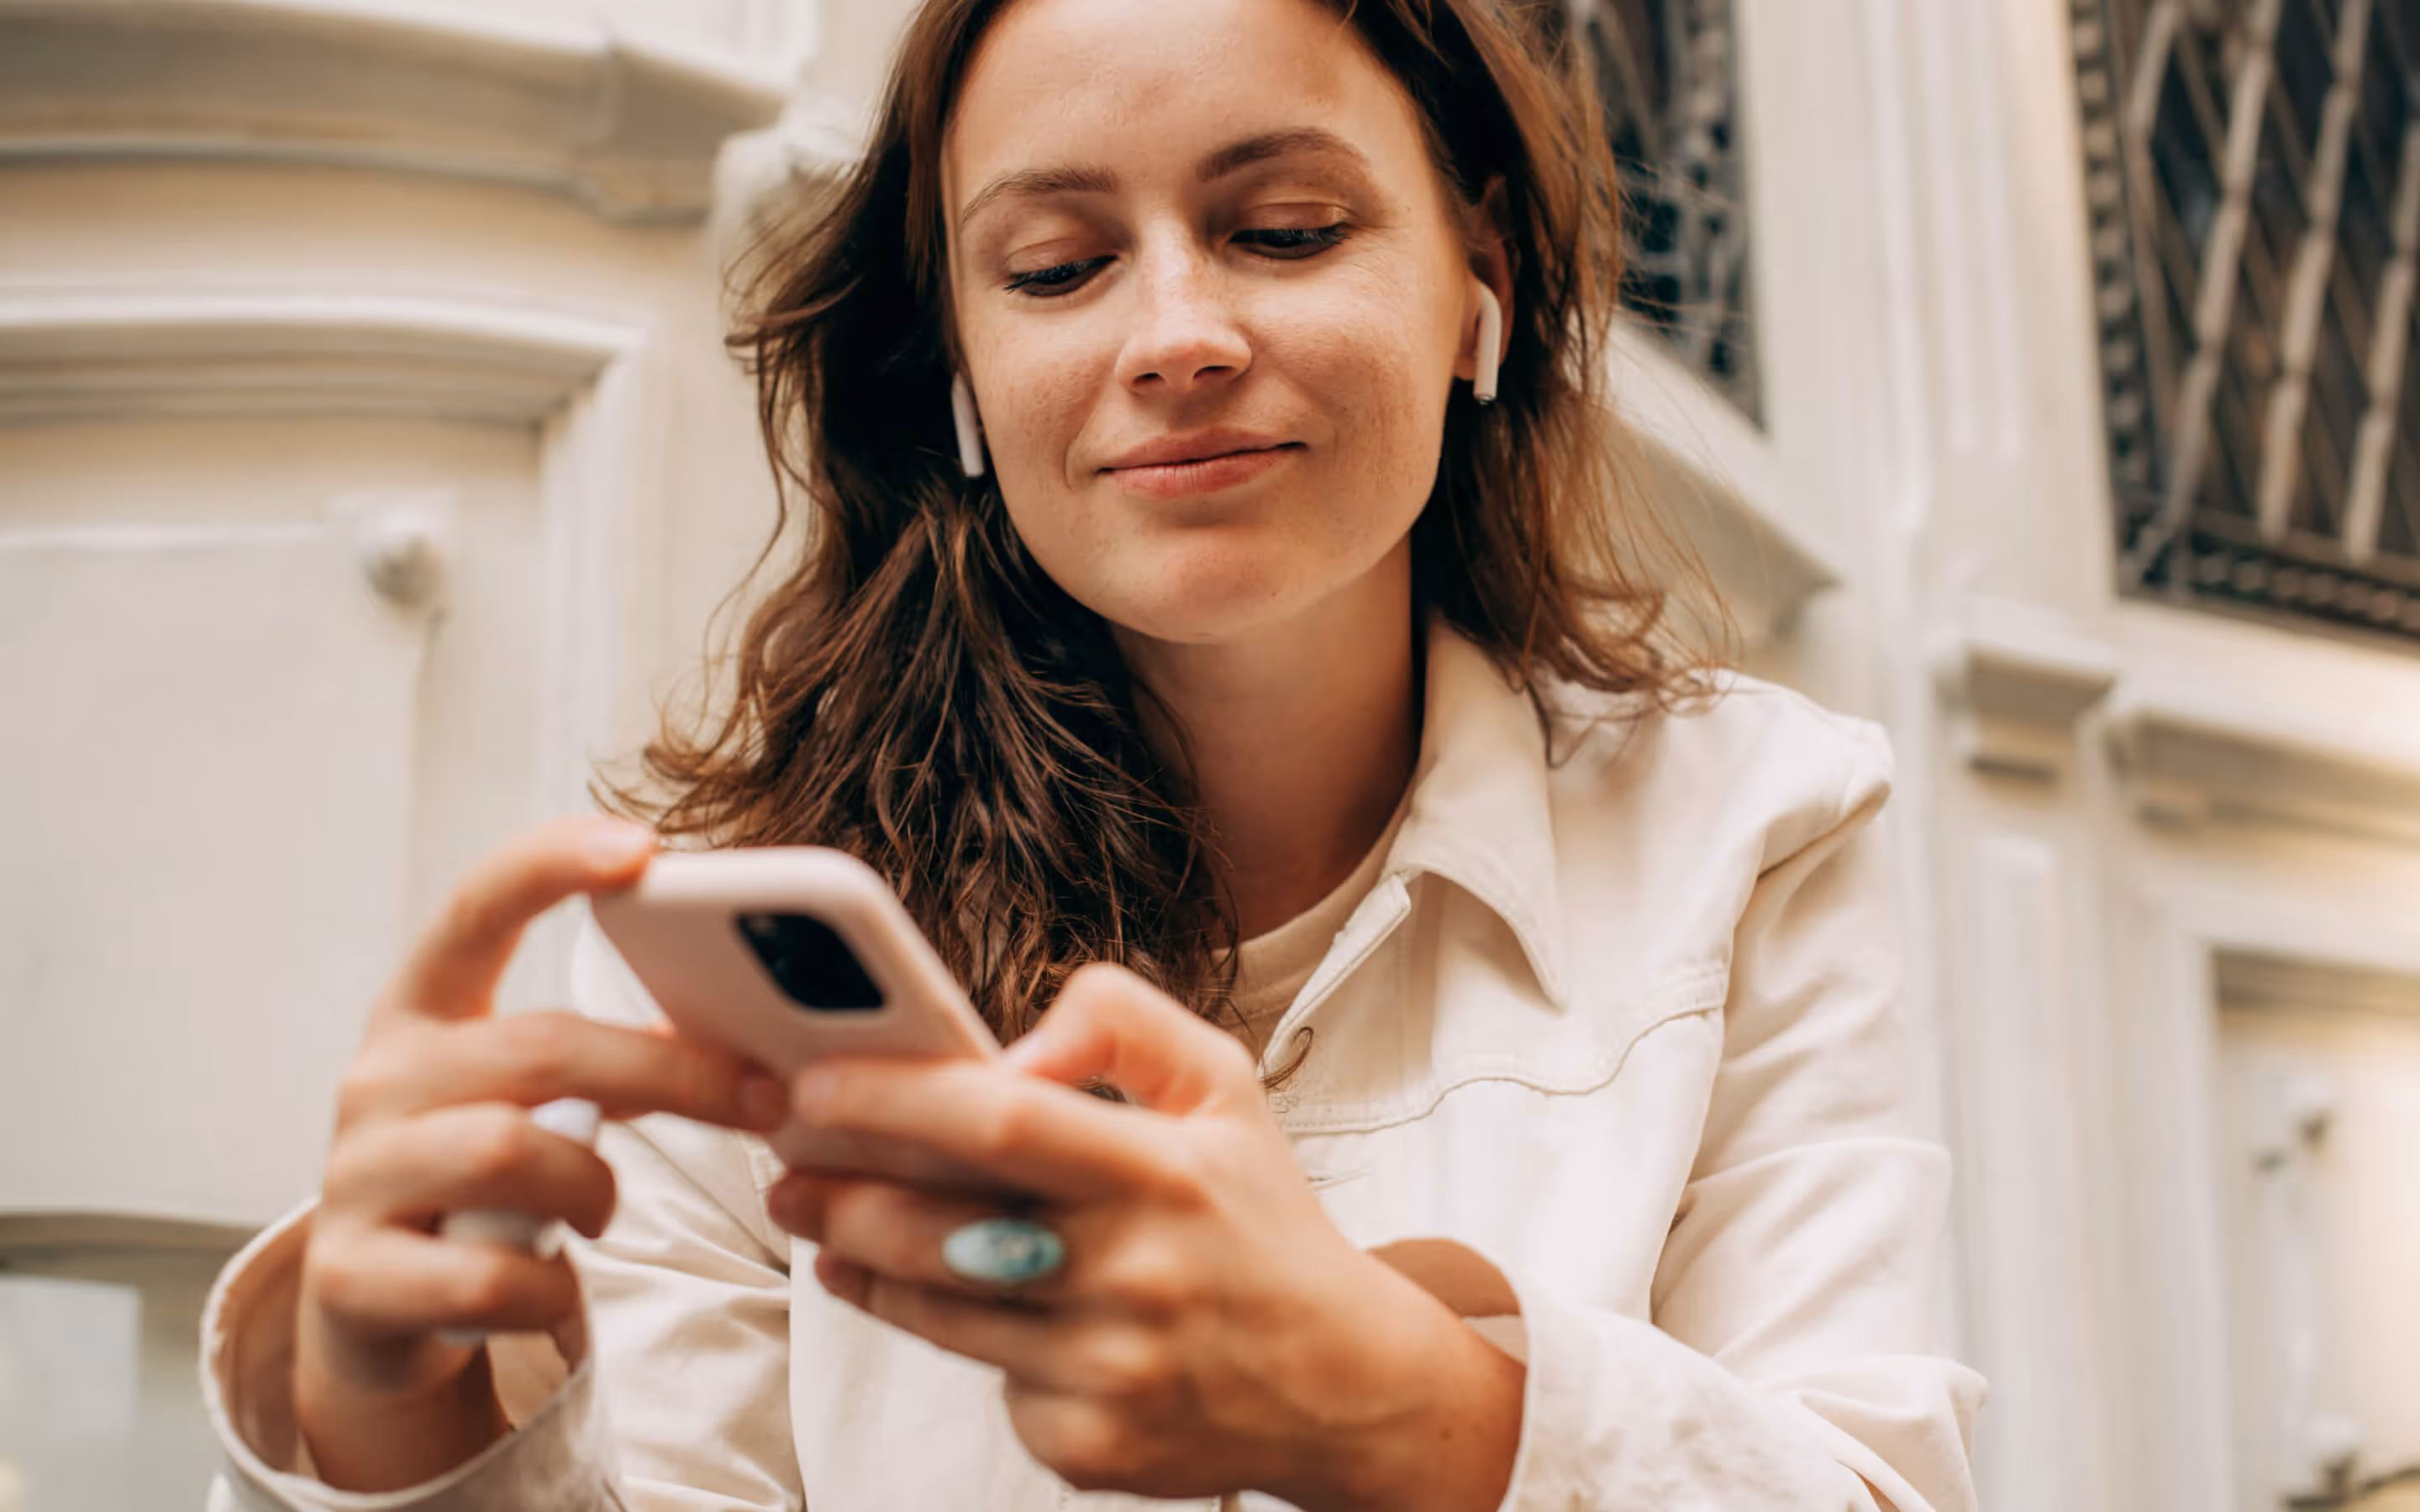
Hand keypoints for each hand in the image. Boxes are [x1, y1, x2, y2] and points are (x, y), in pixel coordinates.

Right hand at [294, 817, 789, 1491]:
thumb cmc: (481, 1192)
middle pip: (541, 1048)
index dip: (551, 866)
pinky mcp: (350, 1276)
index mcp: (422, 1015)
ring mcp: (353, 1176)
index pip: (475, 910)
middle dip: (669, 1074)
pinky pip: (489, 1277)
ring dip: (593, 1190)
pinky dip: (550, 1291)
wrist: (374, 1318)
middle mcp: (376, 1079)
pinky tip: (549, 1290)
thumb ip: (611, 1062)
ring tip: (599, 1210)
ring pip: (513, 1154)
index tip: (642, 847)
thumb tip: (757, 1043)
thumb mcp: (527, 1105)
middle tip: (764, 1100)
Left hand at [765, 963, 1522, 1509]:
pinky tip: (941, 1299)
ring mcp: (1109, 1372)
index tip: (810, 1081)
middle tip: (784, 1155)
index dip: (891, 1100)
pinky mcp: (1088, 1446)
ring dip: (857, 1256)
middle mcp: (1138, 1276)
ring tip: (823, 1215)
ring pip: (936, 1310)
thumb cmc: (1259, 1218)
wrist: (1343, 1381)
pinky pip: (981, 1381)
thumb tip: (1015, 1043)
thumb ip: (1120, 1019)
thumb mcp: (1224, 1083)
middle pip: (938, 1230)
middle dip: (836, 1188)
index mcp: (1167, 1173)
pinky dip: (950, 1333)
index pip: (1003, 1125)